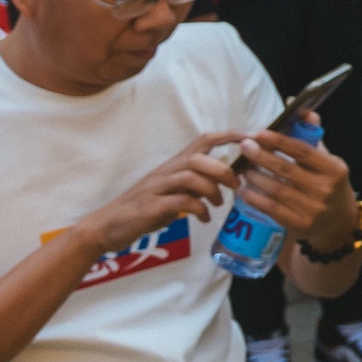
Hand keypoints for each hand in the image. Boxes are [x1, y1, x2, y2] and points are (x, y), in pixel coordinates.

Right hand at [76, 140, 247, 257]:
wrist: (107, 226)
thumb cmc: (146, 208)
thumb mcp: (175, 191)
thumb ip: (198, 184)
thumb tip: (227, 180)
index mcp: (175, 165)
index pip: (205, 140)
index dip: (230, 135)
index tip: (254, 137)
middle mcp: (166, 171)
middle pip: (199, 158)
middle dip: (224, 170)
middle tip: (236, 187)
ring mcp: (157, 188)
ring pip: (191, 176)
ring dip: (211, 190)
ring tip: (218, 204)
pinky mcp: (151, 206)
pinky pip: (180, 202)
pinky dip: (198, 209)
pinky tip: (204, 219)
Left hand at [229, 126, 354, 236]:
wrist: (338, 222)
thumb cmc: (328, 184)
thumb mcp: (327, 161)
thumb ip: (312, 136)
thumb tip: (299, 109)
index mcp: (334, 169)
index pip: (303, 151)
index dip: (280, 142)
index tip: (259, 133)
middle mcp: (325, 189)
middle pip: (286, 169)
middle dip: (262, 156)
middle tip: (244, 146)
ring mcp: (312, 209)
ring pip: (276, 189)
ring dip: (255, 177)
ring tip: (242, 168)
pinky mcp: (299, 224)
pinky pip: (271, 208)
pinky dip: (255, 198)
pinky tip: (244, 190)